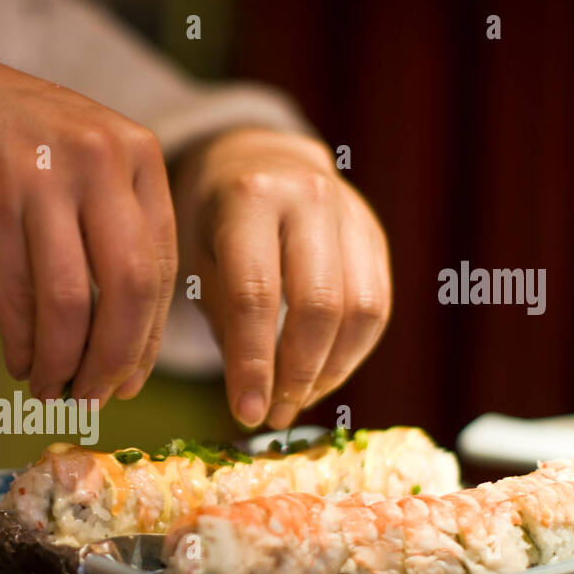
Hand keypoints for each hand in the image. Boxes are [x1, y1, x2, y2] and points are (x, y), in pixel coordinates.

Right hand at [0, 34, 176, 403]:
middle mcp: (98, 163)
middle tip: (94, 400)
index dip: (148, 339)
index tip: (129, 383)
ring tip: (52, 393)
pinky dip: (22, 344)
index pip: (162, 267)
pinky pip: (15, 298)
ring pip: (69, 304)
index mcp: (136, 156)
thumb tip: (130, 346)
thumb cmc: (11, 143)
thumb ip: (115, 231)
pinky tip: (22, 364)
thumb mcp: (82, 162)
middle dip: (114, 361)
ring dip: (63, 364)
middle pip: (129, 290)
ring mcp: (41, 182)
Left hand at [172, 128, 390, 428]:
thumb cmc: (211, 222)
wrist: (254, 157)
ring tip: (295, 404)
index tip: (246, 414)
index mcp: (249, 198)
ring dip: (329, 372)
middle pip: (318, 305)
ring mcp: (350, 211)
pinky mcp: (374, 232)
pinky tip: (320, 378)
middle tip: (273, 416)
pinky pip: (378, 306)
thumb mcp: (195, 260)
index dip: (254, 364)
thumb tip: (251, 402)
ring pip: (360, 310)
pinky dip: (352, 354)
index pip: (256, 295)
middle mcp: (308, 196)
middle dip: (297, 374)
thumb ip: (223, 322)